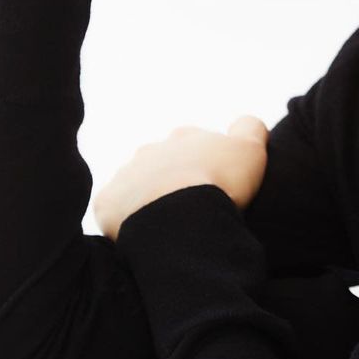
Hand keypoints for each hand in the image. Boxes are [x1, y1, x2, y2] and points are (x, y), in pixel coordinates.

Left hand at [94, 116, 268, 241]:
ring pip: (137, 185)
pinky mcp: (107, 203)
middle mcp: (151, 150)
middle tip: (193, 206)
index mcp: (183, 137)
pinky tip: (145, 235)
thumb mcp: (250, 149)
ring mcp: (126, 175)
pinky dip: (126, 220)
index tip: (217, 184)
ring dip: (150, 199)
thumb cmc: (220, 184)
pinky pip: (114, 210)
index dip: (207, 163)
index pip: (195, 143)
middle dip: (175, 179)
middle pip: (163, 163)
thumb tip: (243, 123)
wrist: (180, 219)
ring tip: (169, 225)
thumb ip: (250, 128)